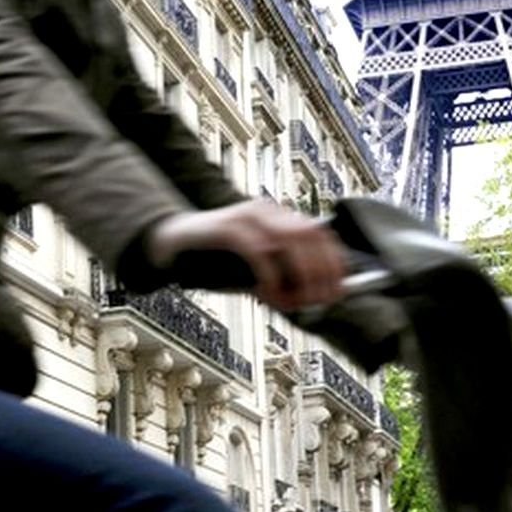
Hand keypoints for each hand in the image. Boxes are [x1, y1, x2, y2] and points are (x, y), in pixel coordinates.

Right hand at [145, 201, 344, 310]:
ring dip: (298, 275)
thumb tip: (309, 299)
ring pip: (289, 240)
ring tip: (294, 301)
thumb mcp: (255, 268)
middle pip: (310, 234)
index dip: (335, 260)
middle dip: (320, 271)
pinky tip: (267, 293)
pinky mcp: (227, 227)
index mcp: (278, 216)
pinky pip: (258, 251)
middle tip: (318, 301)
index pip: (320, 231)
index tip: (339, 289)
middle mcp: (267, 210)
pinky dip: (269, 276)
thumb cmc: (217, 258)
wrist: (172, 240)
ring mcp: (247, 215)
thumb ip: (281, 278)